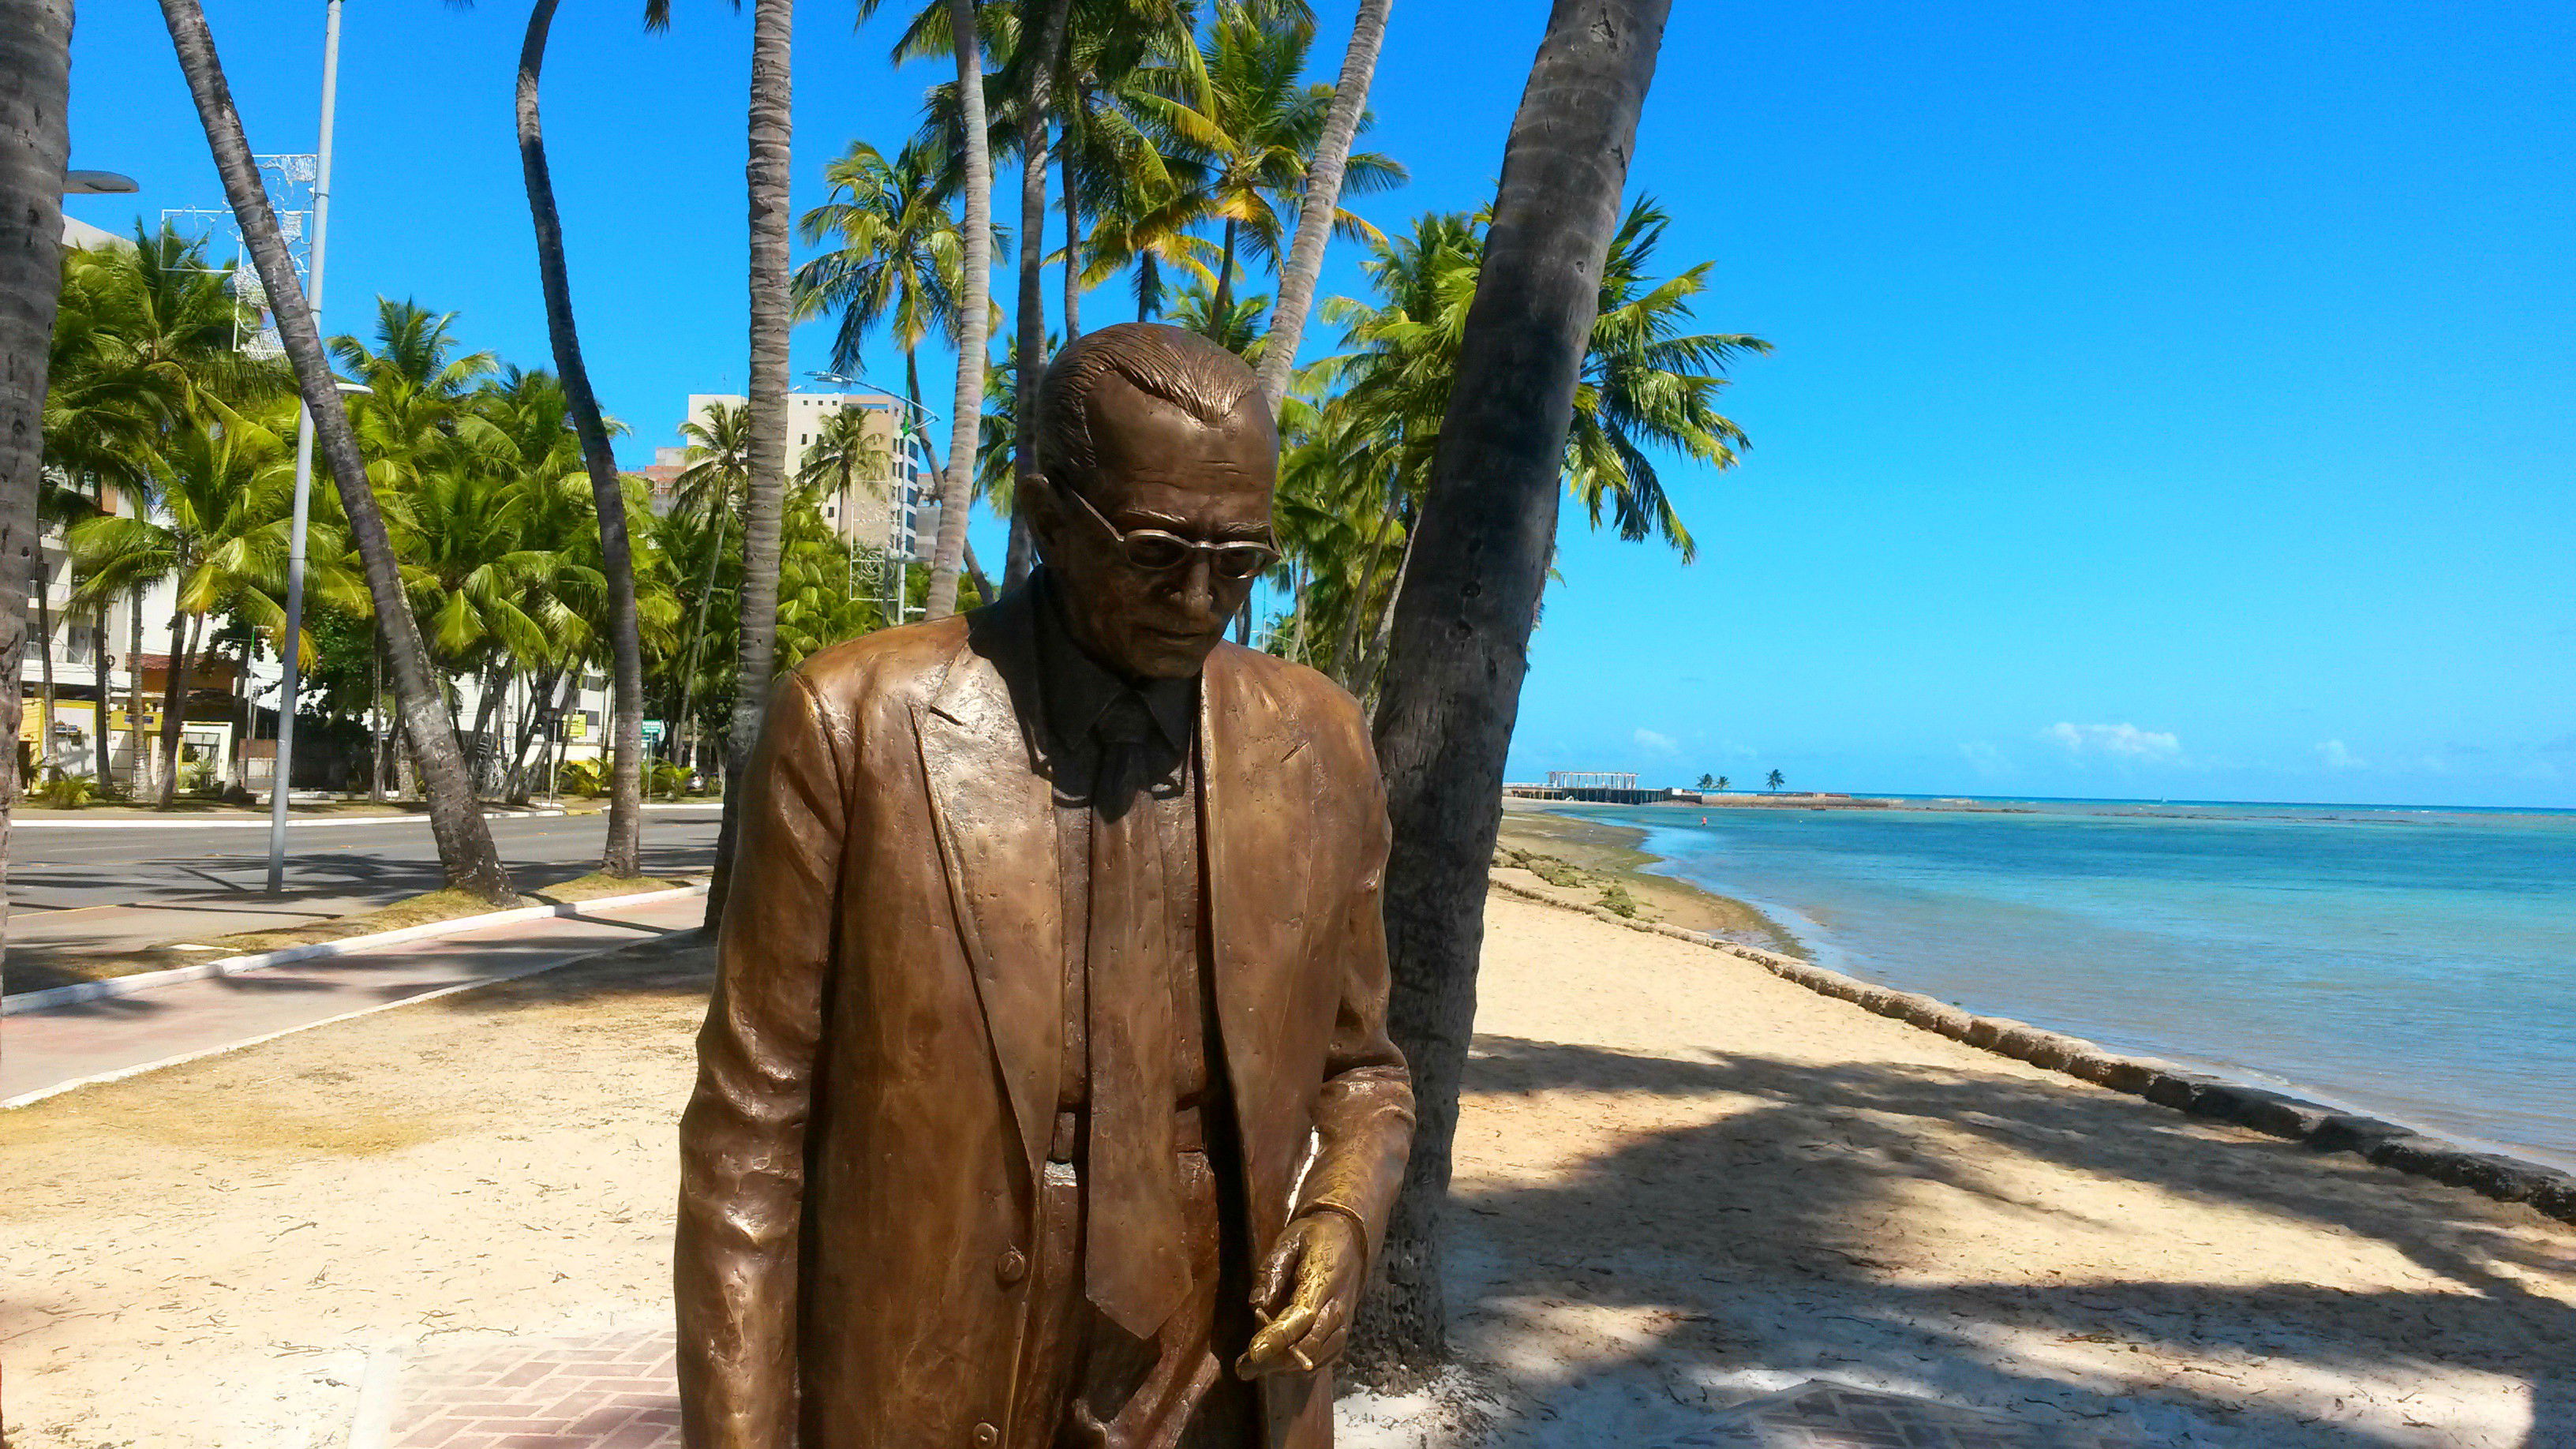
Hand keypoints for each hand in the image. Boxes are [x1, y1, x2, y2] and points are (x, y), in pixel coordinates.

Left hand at [1237, 1210, 1363, 1378]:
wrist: (1350, 1237)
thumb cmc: (1314, 1238)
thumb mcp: (1288, 1242)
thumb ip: (1271, 1271)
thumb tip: (1256, 1304)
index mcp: (1324, 1282)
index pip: (1302, 1317)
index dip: (1278, 1337)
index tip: (1253, 1352)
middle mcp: (1337, 1307)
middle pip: (1308, 1345)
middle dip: (1275, 1361)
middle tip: (1243, 1369)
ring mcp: (1344, 1322)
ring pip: (1317, 1357)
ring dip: (1284, 1367)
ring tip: (1253, 1369)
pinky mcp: (1344, 1331)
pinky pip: (1325, 1358)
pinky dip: (1301, 1366)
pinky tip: (1277, 1365)